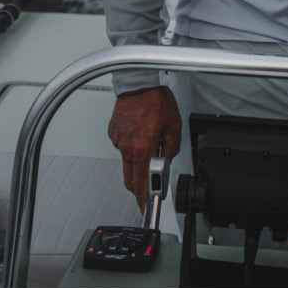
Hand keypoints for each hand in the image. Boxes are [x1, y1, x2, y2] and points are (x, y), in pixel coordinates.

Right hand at [107, 86, 182, 203]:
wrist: (139, 82)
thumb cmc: (155, 99)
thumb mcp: (173, 125)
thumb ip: (171, 146)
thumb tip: (167, 157)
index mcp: (142, 148)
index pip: (139, 183)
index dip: (142, 198)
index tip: (144, 205)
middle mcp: (127, 147)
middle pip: (130, 177)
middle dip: (138, 183)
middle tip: (149, 181)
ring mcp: (118, 139)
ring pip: (127, 159)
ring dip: (137, 157)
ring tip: (149, 139)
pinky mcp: (113, 131)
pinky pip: (123, 144)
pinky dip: (131, 143)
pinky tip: (140, 130)